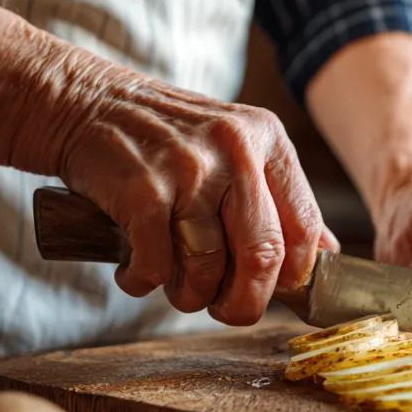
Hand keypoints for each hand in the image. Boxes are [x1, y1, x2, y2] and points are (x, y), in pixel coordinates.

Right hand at [52, 64, 336, 324]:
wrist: (83, 101)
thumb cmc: (168, 139)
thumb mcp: (238, 149)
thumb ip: (280, 199)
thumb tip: (328, 257)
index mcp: (269, 141)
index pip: (306, 228)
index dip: (293, 276)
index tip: (273, 291)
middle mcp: (236, 150)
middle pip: (263, 255)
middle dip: (246, 302)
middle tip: (228, 310)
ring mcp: (188, 169)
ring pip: (208, 268)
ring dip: (189, 296)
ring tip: (175, 286)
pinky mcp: (141, 191)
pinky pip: (156, 266)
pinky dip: (144, 283)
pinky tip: (137, 272)